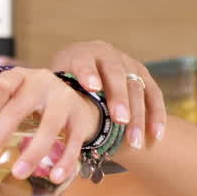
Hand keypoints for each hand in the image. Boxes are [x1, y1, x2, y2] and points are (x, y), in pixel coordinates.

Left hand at [0, 67, 101, 184]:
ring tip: (19, 174)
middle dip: (0, 135)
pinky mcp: (81, 118)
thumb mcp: (14, 94)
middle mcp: (43, 84)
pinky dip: (65, 161)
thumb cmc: (35, 99)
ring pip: (49, 126)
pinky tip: (56, 177)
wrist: (75, 97)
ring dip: (33, 152)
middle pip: (19, 108)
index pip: (2, 84)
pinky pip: (74, 141)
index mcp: (22, 77)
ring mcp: (65, 100)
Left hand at [49, 40, 165, 148]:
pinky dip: (156, 116)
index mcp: (81, 54)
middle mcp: (108, 55)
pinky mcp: (144, 77)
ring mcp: (129, 65)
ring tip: (134, 141)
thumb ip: (52, 96)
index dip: (88, 73)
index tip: (91, 87)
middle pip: (116, 74)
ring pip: (137, 88)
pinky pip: (154, 96)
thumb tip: (41, 120)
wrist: (86, 70)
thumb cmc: (65, 84)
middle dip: (118, 98)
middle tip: (119, 120)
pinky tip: (155, 136)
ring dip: (137, 115)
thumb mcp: (54, 84)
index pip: (84, 61)